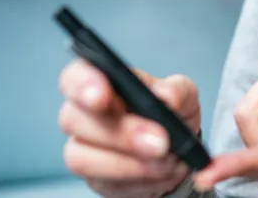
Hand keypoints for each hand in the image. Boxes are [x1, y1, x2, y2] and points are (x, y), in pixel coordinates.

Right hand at [58, 59, 199, 197]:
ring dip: (127, 163)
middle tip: (160, 141)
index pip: (75, 76)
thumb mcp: (183, 94)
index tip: (101, 97)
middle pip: (73, 119)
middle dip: (120, 132)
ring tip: (164, 160)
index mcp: (101, 80)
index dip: (82, 84)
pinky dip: (137, 179)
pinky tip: (159, 172)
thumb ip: (176, 91)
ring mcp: (82, 147)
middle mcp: (82, 112)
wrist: (178, 149)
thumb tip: (166, 96)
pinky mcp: (94, 178)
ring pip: (81, 157)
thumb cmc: (172, 111)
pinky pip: (103, 181)